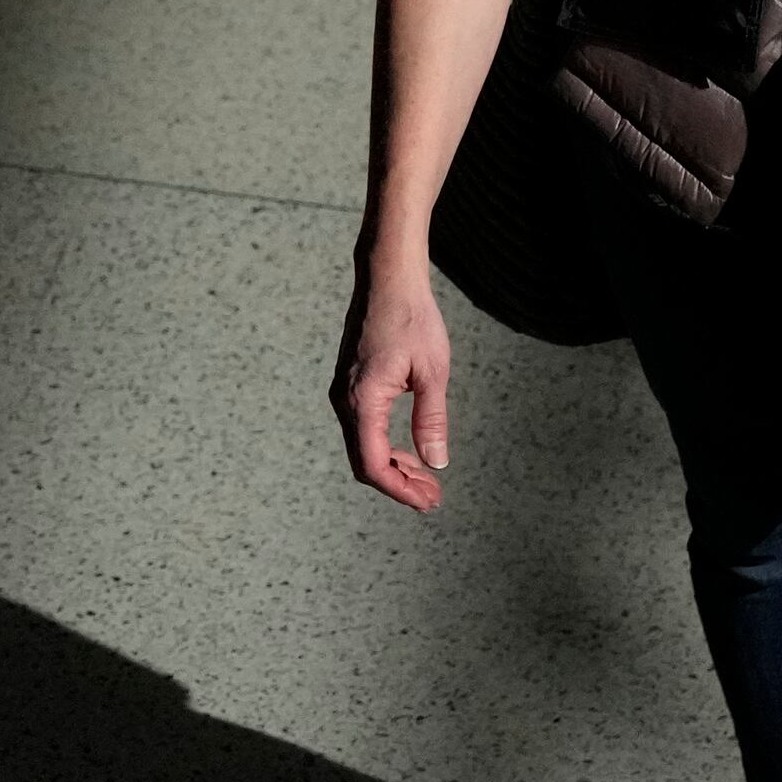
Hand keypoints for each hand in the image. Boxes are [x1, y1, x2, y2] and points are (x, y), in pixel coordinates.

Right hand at [329, 254, 453, 514]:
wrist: (387, 279)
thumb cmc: (412, 318)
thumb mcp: (433, 372)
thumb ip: (432, 420)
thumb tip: (437, 462)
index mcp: (364, 400)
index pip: (374, 464)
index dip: (400, 490)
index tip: (428, 502)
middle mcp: (345, 400)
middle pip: (364, 462)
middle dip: (398, 485)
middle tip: (433, 497)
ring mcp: (344, 392)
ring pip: (362, 447)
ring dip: (392, 467)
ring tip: (426, 479)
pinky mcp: (350, 385)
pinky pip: (362, 429)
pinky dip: (384, 447)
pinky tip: (409, 450)